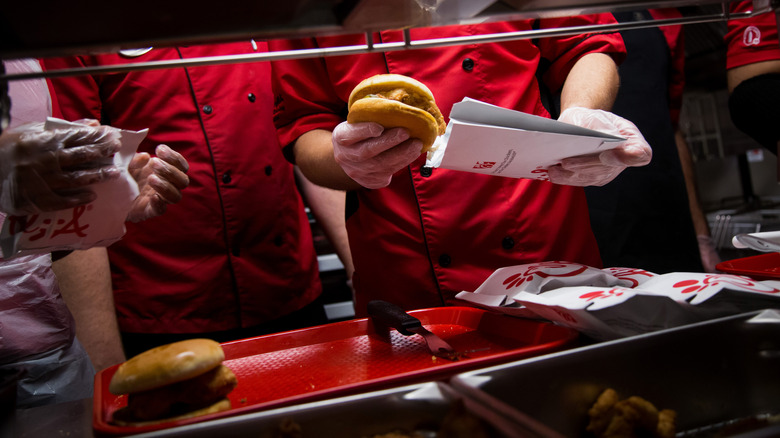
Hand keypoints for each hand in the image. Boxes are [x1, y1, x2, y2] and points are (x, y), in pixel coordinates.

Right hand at [0, 122, 121, 215]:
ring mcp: (38, 180)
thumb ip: (65, 128)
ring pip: (74, 178)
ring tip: (113, 174)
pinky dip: (77, 198)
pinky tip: (91, 196)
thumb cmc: (12, 147)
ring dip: (96, 176)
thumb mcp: (34, 131)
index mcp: (43, 141)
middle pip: (79, 156)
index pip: (76, 137)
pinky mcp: (33, 199)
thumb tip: (93, 123)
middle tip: (117, 152)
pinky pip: (60, 200)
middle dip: (101, 153)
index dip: (97, 137)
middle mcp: (42, 159)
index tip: (113, 137)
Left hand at [126, 144, 188, 222]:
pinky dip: (159, 204)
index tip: (159, 149)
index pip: (181, 166)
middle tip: (154, 163)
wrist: (110, 193)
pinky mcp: (148, 211)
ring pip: (176, 196)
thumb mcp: (127, 163)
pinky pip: (160, 210)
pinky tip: (153, 197)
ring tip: (150, 178)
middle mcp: (167, 186)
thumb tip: (145, 156)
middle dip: (170, 170)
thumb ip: (135, 159)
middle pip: (183, 181)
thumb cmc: (123, 175)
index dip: (174, 157)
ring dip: (166, 186)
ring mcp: (159, 199)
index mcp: (165, 172)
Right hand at [332, 121, 421, 188]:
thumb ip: (371, 116)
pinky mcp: (369, 181)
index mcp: (340, 137)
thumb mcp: (357, 122)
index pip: (350, 134)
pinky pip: (387, 173)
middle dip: (389, 142)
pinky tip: (412, 154)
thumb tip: (396, 105)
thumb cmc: (359, 133)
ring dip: (401, 154)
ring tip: (416, 144)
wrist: (350, 157)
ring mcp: (357, 171)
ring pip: (380, 165)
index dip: (365, 131)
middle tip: (406, 132)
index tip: (380, 127)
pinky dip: (402, 163)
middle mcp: (345, 156)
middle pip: (368, 151)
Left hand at [549, 107, 651, 186]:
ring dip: (571, 175)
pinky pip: (581, 181)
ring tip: (554, 169)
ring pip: (591, 178)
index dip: (629, 157)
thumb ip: (599, 128)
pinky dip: (565, 177)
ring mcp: (609, 172)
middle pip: (608, 168)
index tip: (608, 153)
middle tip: (567, 162)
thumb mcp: (596, 117)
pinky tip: (553, 173)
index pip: (641, 154)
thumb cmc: (593, 120)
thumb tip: (595, 140)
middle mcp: (624, 160)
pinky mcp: (594, 179)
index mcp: (632, 141)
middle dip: (586, 165)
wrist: (582, 126)